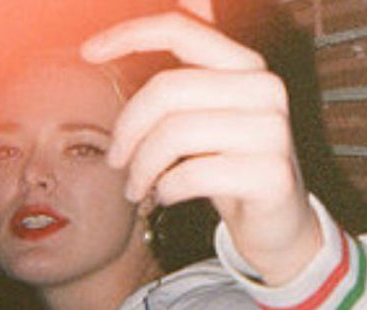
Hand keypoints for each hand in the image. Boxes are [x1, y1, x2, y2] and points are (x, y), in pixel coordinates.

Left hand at [81, 12, 321, 286]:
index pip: (181, 29)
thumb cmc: (231, 164)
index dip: (129, 34)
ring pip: (174, 134)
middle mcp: (265, 90)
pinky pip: (191, 175)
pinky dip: (166, 191)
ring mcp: (272, 132)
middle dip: (127, 129)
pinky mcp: (270, 175)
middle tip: (115, 160)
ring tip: (136, 187)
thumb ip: (199, 59)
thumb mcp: (213, 109)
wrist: (278, 224)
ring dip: (142, 168)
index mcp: (246, 66)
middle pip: (167, 90)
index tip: (88, 53)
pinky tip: (166, 197)